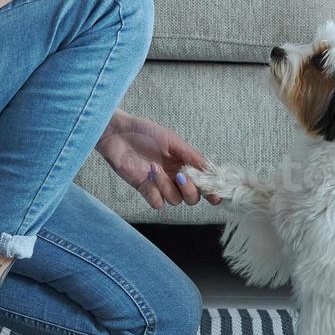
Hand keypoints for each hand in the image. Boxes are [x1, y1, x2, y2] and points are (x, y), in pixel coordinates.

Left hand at [96, 110, 222, 209]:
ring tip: (154, 167)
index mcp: (185, 164)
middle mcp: (175, 177)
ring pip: (175, 200)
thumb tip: (211, 169)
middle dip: (190, 190)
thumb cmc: (144, 132)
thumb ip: (191, 155)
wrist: (118, 133)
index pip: (204, 182)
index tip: (216, 195)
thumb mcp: (172, 140)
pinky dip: (155, 193)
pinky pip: (157, 203)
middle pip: (193, 197)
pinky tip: (148, 176)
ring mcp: (160, 184)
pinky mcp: (145, 189)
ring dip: (166, 186)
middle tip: (180, 177)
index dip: (212, 191)